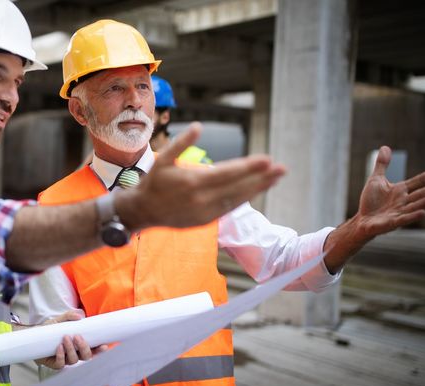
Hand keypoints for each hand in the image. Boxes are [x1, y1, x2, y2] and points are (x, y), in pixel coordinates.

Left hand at [35, 311, 107, 369]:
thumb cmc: (50, 329)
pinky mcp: (54, 364)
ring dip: (71, 349)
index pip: (93, 350)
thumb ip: (69, 315)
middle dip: (84, 348)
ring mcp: (65, 360)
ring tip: (65, 338)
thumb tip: (80, 316)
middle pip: (86, 357)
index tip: (104, 345)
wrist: (34, 335)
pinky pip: (61, 364)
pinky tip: (59, 347)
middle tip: (77, 337)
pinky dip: (61, 355)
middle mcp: (75, 354)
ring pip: (74, 360)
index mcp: (79, 345)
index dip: (100, 350)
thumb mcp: (60, 320)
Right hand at [117, 122, 285, 230]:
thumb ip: (181, 144)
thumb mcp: (162, 159)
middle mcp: (201, 199)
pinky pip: (229, 208)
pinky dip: (244, 198)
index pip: (227, 173)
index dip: (249, 167)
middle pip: (238, 187)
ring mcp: (205, 212)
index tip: (267, 160)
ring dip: (258, 188)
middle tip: (282, 169)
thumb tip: (198, 126)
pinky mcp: (205, 220)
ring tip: (275, 178)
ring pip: (237, 199)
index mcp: (193, 182)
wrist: (142, 211)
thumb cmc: (153, 182)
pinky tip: (256, 189)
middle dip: (262, 178)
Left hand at [323, 146, 424, 272]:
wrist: (363, 220)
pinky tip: (423, 213)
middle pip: (421, 194)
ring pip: (416, 205)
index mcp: (401, 190)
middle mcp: (404, 201)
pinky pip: (404, 218)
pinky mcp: (392, 222)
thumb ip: (382, 165)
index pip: (418, 182)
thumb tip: (385, 147)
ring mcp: (399, 211)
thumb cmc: (371, 201)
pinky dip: (413, 216)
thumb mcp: (376, 180)